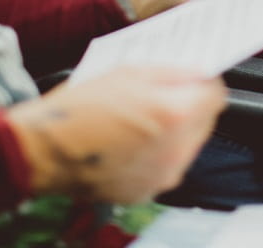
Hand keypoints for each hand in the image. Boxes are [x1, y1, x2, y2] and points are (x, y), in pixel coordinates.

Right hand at [6, 66, 225, 202]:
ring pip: (189, 145)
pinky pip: (167, 165)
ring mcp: (163, 175)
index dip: (206, 82)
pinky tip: (133, 139)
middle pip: (207, 122)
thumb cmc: (82, 107)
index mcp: (175, 114)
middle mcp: (177, 150)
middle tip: (168, 93)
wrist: (45, 151)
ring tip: (145, 116)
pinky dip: (159, 152)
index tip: (194, 77)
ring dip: (178, 129)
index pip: (216, 95)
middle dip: (193, 106)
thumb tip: (197, 74)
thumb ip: (171, 73)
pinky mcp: (147, 192)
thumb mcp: (129, 71)